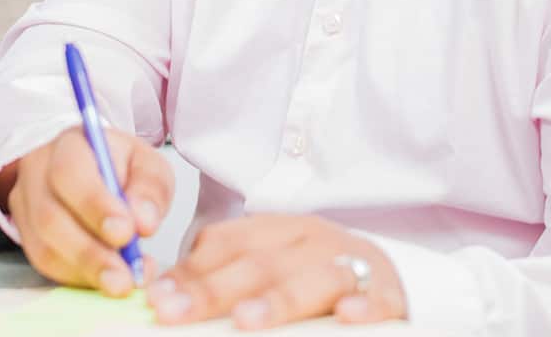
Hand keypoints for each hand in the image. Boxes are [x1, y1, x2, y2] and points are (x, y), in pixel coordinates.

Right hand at [0, 125, 172, 296]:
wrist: (93, 170)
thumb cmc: (120, 166)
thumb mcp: (147, 164)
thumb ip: (149, 190)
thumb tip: (143, 223)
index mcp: (69, 144)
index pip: (69, 173)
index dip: (95, 206)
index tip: (126, 233)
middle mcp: (38, 172)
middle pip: (50, 216)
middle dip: (90, 253)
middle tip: (123, 277)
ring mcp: (25, 204)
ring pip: (43, 246)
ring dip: (84, 271)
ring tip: (120, 283)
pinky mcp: (25, 234)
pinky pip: (45, 263)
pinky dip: (77, 277)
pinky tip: (103, 280)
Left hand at [146, 214, 406, 328]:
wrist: (393, 274)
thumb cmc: (316, 275)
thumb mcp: (271, 265)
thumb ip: (223, 275)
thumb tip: (162, 295)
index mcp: (280, 229)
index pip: (228, 242)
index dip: (191, 269)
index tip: (157, 297)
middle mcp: (314, 241)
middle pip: (261, 263)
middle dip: (214, 290)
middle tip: (176, 313)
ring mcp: (353, 266)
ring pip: (314, 278)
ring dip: (278, 300)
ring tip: (245, 320)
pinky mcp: (390, 295)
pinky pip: (379, 299)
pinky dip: (364, 306)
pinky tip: (347, 317)